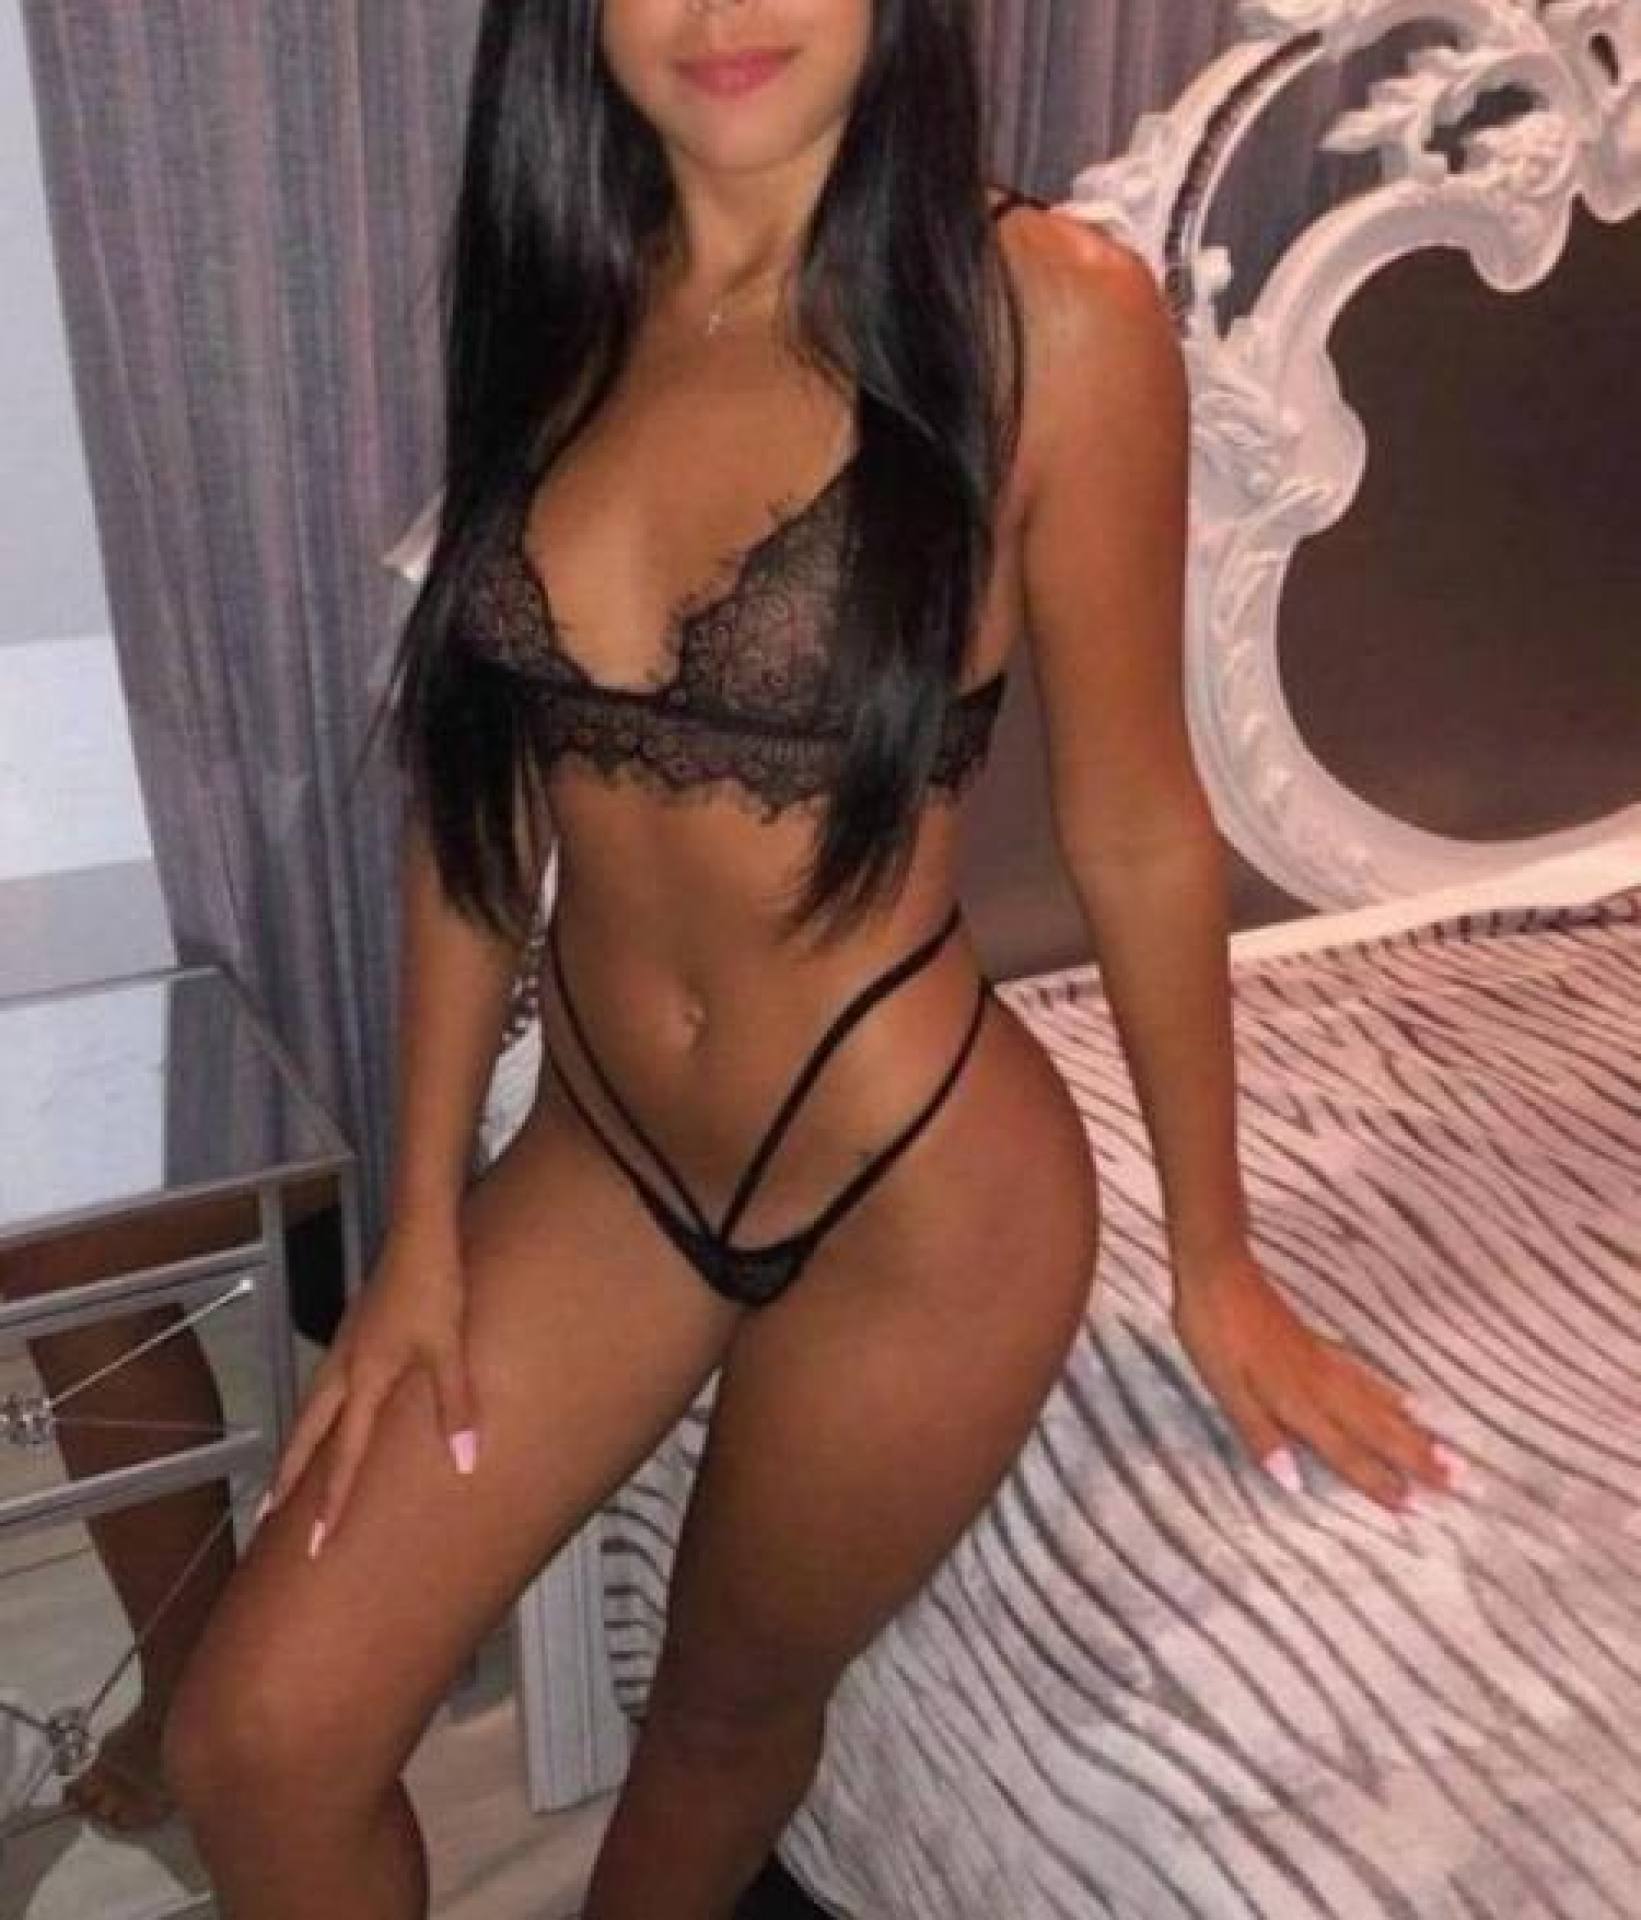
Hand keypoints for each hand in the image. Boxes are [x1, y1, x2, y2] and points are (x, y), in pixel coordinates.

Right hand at [258, 1218, 477, 1556]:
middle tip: (263, 1517)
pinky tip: (329, 1411)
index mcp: (364, 1378)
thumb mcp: (450, 1348)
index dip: (329, 1501)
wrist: (420, 1232)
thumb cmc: (435, 1288)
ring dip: (297, 1444)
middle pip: (306, 1435)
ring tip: (284, 1474)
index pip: (343, 1455)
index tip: (313, 1544)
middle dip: (286, 1478)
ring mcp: (346, 1345)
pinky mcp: (355, 1329)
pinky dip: (316, 1412)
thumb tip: (464, 1463)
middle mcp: (344, 1367)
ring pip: (310, 1407)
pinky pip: (326, 1384)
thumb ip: (456, 1406)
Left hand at [1169, 1247, 1462, 1512]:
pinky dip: (1393, 1395)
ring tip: (1451, 1450)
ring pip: (1381, 1405)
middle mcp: (1320, 1386)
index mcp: (1296, 1402)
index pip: (1345, 1451)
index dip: (1378, 1481)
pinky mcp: (1320, 1345)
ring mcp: (1324, 1363)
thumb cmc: (1214, 1331)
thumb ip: (1259, 1435)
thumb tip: (1292, 1482)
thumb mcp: (1224, 1388)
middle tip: (1463, 1482)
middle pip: (1377, 1429)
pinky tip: (1410, 1400)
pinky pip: (1368, 1378)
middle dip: (1418, 1459)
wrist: (1219, 1271)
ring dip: (1416, 1431)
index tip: (1416, 1507)